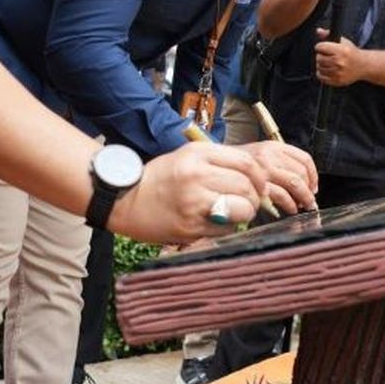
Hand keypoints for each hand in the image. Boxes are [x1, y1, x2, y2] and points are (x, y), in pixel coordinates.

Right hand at [107, 142, 267, 242]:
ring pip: (242, 209)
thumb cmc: (160, 178)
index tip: (258, 185)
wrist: (125, 200)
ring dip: (244, 213)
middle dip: (253, 197)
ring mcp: (194, 202)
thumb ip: (218, 162)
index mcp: (198, 154)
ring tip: (234, 213)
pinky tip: (215, 222)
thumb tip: (253, 177)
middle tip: (247, 202)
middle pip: (247, 186)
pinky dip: (228, 227)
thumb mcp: (187, 156)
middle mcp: (197, 175)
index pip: (247, 163)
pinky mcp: (191, 226)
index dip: (259, 176)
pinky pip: (226, 229)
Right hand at [239, 141, 318, 213]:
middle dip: (309, 190)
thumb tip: (300, 182)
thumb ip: (275, 164)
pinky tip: (289, 210)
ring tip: (302, 207)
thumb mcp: (256, 157)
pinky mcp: (259, 184)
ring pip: (295, 183)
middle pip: (301, 172)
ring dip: (303, 198)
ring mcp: (264, 168)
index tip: (313, 186)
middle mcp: (269, 155)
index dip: (313, 175)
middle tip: (310, 201)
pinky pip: (282, 195)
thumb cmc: (233, 167)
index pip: (303, 158)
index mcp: (272, 146)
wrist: (210, 168)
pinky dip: (290, 204)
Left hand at [314, 28, 363, 86]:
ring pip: (319, 67)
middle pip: (318, 58)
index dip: (320, 46)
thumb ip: (329, 35)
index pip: (320, 47)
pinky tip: (326, 70)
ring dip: (321, 64)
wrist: (363, 65)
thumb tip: (318, 31)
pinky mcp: (337, 81)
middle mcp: (340, 62)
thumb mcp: (343, 41)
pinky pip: (321, 77)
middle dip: (321, 55)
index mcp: (341, 51)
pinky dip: (321, 73)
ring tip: (327, 62)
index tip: (323, 47)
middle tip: (326, 55)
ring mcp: (338, 73)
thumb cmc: (352, 53)